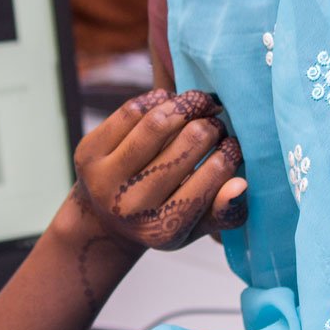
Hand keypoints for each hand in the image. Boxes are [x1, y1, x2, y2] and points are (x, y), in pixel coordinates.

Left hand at [71, 88, 246, 252]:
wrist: (102, 220)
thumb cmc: (161, 217)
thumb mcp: (195, 226)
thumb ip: (223, 211)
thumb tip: (241, 183)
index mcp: (163, 229)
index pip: (211, 177)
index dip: (230, 151)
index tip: (234, 143)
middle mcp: (131, 206)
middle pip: (188, 144)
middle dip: (211, 126)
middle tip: (217, 123)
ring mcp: (104, 178)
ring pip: (158, 122)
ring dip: (188, 105)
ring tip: (201, 104)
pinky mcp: (88, 153)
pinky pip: (131, 111)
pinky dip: (157, 100)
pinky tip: (169, 102)